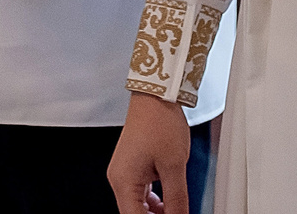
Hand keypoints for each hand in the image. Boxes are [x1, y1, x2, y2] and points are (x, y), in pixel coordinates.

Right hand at [108, 93, 194, 213]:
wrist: (157, 95)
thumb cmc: (160, 121)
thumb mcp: (174, 165)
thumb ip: (177, 198)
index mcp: (124, 181)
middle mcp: (119, 178)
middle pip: (134, 213)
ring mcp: (125, 171)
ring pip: (138, 204)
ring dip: (156, 212)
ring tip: (176, 211)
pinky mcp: (132, 165)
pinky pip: (141, 192)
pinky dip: (155, 200)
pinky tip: (169, 202)